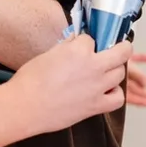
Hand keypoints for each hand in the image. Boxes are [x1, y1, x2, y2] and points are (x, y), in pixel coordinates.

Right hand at [10, 35, 131, 130]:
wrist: (24, 107)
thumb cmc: (30, 81)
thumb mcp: (48, 54)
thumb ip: (67, 46)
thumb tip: (76, 41)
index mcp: (79, 50)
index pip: (92, 39)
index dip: (86, 42)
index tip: (82, 46)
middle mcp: (93, 67)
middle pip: (121, 53)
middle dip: (120, 48)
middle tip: (117, 49)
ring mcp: (97, 87)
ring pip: (120, 73)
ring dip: (115, 70)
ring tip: (106, 72)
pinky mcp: (95, 105)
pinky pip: (118, 99)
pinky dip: (115, 94)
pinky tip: (107, 91)